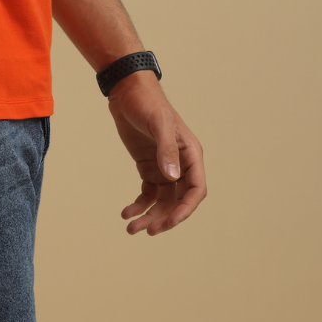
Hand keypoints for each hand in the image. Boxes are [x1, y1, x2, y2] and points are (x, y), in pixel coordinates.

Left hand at [107, 73, 206, 235]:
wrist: (127, 91)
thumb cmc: (147, 103)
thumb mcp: (158, 123)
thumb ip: (166, 149)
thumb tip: (173, 177)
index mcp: (191, 154)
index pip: (196, 189)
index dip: (186, 209)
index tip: (170, 223)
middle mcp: (181, 164)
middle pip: (179, 201)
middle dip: (165, 218)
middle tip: (148, 231)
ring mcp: (165, 167)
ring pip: (162, 201)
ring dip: (150, 216)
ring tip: (131, 229)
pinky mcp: (149, 167)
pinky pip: (148, 194)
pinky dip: (139, 205)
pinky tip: (126, 213)